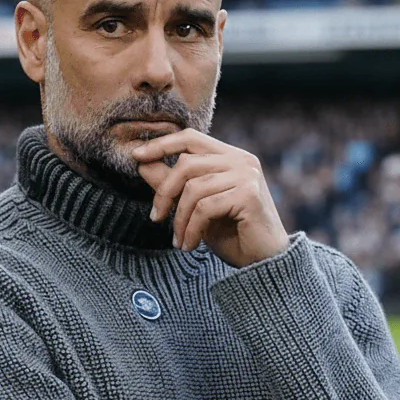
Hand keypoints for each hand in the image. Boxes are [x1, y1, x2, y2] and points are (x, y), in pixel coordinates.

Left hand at [131, 128, 288, 267]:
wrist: (264, 262)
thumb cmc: (231, 233)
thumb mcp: (195, 206)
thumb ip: (172, 184)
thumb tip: (142, 164)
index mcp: (229, 156)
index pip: (190, 138)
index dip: (162, 145)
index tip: (136, 157)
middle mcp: (241, 160)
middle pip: (186, 164)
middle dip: (164, 193)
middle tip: (155, 218)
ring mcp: (247, 175)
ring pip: (193, 188)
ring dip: (179, 218)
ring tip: (179, 239)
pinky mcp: (249, 194)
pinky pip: (205, 207)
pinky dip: (192, 228)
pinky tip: (190, 244)